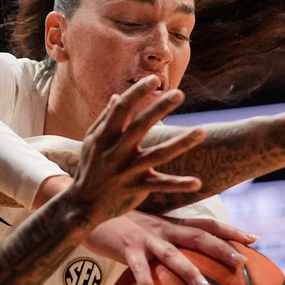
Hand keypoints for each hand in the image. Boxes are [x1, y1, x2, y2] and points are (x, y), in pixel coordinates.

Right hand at [70, 76, 205, 226]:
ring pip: (157, 155)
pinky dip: (179, 184)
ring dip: (181, 143)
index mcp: (104, 137)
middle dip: (159, 108)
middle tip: (179, 93)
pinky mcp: (136, 188)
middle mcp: (116, 152)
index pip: (122, 109)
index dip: (137, 93)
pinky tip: (198, 182)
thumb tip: (116, 96)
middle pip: (140, 126)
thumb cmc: (89, 168)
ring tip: (202, 131)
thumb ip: (104, 119)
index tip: (154, 79)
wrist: (82, 205)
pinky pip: (160, 185)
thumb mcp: (91, 142)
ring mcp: (127, 171)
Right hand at [86, 212, 254, 284]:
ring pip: (171, 254)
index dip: (230, 231)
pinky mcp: (126, 248)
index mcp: (170, 224)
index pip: (206, 224)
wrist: (90, 208)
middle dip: (222, 248)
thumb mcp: (147, 231)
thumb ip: (166, 243)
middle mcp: (163, 228)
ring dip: (188, 270)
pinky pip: (138, 270)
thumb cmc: (121, 225)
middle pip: (198, 236)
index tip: (255, 239)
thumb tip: (184, 264)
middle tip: (243, 263)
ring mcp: (145, 238)